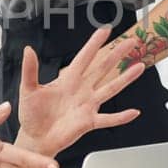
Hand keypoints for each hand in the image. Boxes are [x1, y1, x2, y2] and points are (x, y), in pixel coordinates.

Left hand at [15, 27, 145, 155]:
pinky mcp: (88, 122)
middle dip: (117, 54)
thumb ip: (30, 70)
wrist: (35, 138)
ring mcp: (87, 105)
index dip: (95, 43)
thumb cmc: (32, 114)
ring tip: (140, 67)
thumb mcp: (28, 89)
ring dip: (125, 78)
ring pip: (110, 89)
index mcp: (68, 79)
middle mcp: (81, 90)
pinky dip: (121, 117)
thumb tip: (28, 50)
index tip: (106, 30)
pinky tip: (134, 112)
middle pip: (103, 68)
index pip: (84, 57)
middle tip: (131, 41)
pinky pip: (108, 119)